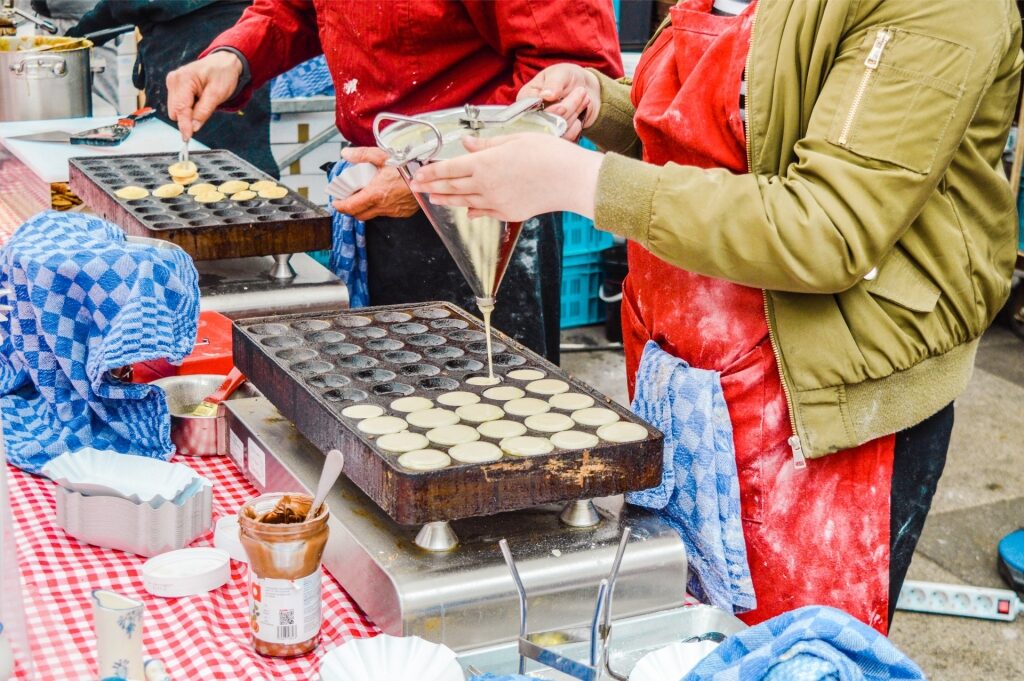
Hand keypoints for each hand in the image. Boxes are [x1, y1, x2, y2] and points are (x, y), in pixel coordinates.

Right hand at [166, 51, 243, 140]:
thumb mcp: (217, 94)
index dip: (184, 125)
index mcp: (184, 79)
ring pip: (175, 109)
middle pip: (175, 111)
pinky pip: (178, 104)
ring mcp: (172, 82)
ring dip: (188, 111)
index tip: (187, 138)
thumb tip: (193, 128)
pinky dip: (188, 106)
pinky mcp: (174, 86)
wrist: (223, 62)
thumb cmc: (222, 75)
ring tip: (202, 100)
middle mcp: (174, 80)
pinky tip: (197, 98)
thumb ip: (204, 111)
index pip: (180, 108)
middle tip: (206, 107)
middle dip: (189, 116)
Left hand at [331, 147, 419, 219]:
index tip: (336, 202)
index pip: (350, 207)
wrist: (429, 176)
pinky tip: (382, 196)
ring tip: (364, 195)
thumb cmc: (409, 166)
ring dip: (365, 208)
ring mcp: (393, 211)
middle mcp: (383, 206)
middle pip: (359, 215)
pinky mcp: (402, 212)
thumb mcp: (383, 156)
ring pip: (372, 215)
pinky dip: (380, 207)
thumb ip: (362, 155)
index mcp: (375, 193)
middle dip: (350, 209)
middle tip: (347, 199)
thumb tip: (346, 154)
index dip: (340, 206)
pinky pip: (387, 213)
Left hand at [408, 133, 603, 221]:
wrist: (571, 181)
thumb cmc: (549, 155)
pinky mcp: (508, 213)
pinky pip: (484, 212)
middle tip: (417, 188)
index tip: (418, 174)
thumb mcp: (515, 139)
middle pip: (451, 187)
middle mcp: (486, 185)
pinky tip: (467, 210)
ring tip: (434, 198)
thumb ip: (487, 143)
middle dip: (431, 187)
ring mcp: (496, 202)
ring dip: (446, 200)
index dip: (430, 172)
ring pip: (464, 202)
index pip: (448, 168)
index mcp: (485, 163)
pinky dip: (472, 210)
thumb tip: (467, 144)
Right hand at [519, 63, 600, 137]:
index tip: (563, 106)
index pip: (532, 110)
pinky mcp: (556, 136)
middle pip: (546, 121)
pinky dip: (576, 127)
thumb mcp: (561, 73)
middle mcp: (530, 116)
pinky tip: (581, 113)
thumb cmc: (567, 77)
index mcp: (525, 98)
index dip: (549, 110)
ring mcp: (543, 128)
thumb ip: (554, 83)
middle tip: (582, 92)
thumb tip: (546, 95)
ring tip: (585, 98)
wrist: (584, 88)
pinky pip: (565, 138)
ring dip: (574, 114)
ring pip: (557, 130)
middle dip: (567, 108)